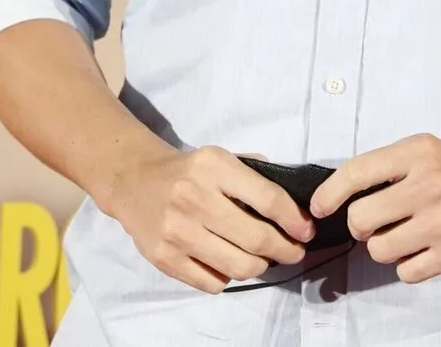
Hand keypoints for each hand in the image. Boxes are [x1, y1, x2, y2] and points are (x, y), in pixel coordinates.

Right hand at [103, 145, 312, 293]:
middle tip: (294, 251)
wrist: (134, 181)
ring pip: (238, 267)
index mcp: (213, 167)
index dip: (294, 220)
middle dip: (286, 250)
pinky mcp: (164, 258)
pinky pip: (212, 283)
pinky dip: (229, 278)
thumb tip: (296, 209)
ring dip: (260, 266)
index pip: (268, 199)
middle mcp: (193, 198)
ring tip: (263, 259)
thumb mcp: (222, 158)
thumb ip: (257, 176)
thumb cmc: (189, 171)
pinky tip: (229, 264)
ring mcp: (176, 232)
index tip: (306, 231)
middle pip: (256, 239)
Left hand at [311, 133, 440, 283]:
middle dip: (362, 225)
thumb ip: (389, 168)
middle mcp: (428, 184)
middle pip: (361, 218)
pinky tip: (424, 249)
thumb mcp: (428, 151)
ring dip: (386, 246)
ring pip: (379, 249)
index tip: (319, 207)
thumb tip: (341, 194)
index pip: (356, 172)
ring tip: (406, 235)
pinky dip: (409, 265)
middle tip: (377, 222)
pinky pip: (406, 272)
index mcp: (417, 153)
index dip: (329, 193)